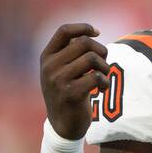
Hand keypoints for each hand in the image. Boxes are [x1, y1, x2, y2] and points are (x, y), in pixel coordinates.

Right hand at [39, 23, 108, 139]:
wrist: (62, 125)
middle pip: (84, 43)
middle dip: (100, 51)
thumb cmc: (67, 93)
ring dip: (104, 67)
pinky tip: (102, 90)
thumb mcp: (61, 71)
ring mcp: (58, 80)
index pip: (64, 31)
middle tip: (103, 65)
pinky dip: (104, 82)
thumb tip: (90, 34)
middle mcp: (49, 66)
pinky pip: (96, 77)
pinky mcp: (71, 94)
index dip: (83, 27)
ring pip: (92, 58)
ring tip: (103, 77)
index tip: (97, 32)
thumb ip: (70, 53)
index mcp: (47, 57)